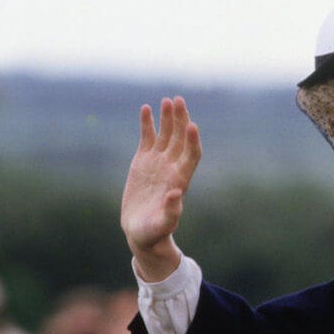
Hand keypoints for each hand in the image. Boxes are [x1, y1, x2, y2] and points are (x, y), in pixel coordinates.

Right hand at [120, 96, 201, 281]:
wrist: (140, 232)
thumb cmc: (153, 233)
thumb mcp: (162, 225)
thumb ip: (171, 212)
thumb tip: (176, 193)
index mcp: (180, 180)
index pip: (191, 155)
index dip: (192, 140)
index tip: (191, 125)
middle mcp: (172, 168)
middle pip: (180, 139)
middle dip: (181, 120)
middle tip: (179, 101)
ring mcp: (158, 163)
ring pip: (166, 135)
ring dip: (167, 118)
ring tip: (167, 100)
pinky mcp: (143, 161)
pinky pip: (147, 138)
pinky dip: (148, 124)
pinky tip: (146, 108)